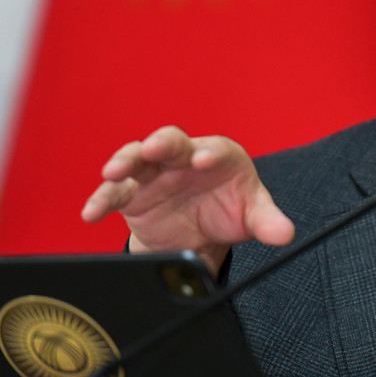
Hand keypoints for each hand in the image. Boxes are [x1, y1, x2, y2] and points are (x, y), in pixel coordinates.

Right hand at [81, 126, 294, 274]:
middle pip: (171, 142)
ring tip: (113, 171)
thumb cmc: (230, 209)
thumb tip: (285, 234)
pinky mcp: (133, 194)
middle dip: (162, 143)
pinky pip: (114, 193)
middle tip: (154, 147)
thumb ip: (267, 222)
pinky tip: (90, 213)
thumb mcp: (251, 216)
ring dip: (124, 161)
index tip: (202, 161)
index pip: (214, 148)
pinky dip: (101, 200)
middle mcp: (183, 157)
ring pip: (136, 158)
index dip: (208, 153)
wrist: (202, 231)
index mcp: (218, 155)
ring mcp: (155, 173)